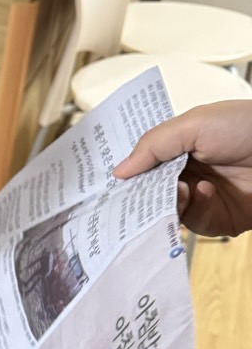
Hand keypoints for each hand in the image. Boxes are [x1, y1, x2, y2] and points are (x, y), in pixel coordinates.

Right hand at [113, 101, 251, 236]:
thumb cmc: (249, 126)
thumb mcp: (194, 124)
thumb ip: (153, 145)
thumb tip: (119, 171)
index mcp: (180, 148)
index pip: (144, 166)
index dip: (128, 175)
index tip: (111, 184)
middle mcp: (189, 174)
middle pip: (149, 193)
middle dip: (142, 194)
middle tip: (137, 192)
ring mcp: (202, 198)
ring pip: (166, 213)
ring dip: (169, 202)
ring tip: (182, 188)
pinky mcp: (218, 220)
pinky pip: (192, 224)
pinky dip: (195, 210)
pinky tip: (206, 193)